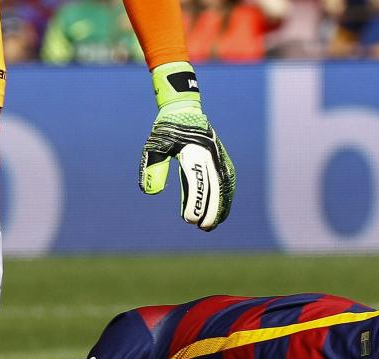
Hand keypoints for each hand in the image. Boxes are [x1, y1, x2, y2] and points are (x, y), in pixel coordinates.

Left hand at [139, 62, 235, 230]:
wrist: (185, 110)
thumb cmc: (167, 129)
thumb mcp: (154, 146)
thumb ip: (152, 168)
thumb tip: (150, 193)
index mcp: (195, 153)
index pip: (198, 184)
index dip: (196, 204)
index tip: (189, 220)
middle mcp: (211, 157)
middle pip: (215, 190)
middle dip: (210, 211)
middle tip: (202, 227)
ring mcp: (220, 159)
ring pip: (225, 189)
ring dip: (220, 208)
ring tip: (212, 224)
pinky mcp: (224, 161)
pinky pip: (228, 184)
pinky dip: (226, 199)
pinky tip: (221, 211)